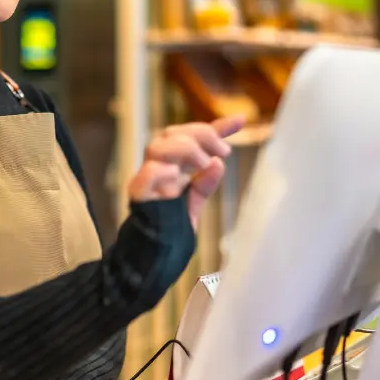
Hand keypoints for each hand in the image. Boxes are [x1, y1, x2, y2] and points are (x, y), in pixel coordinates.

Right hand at [127, 115, 244, 228]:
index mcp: (174, 167)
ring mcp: (148, 180)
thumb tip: (219, 163)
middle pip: (171, 134)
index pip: (192, 139)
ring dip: (184, 148)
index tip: (241, 120)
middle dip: (200, 134)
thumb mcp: (194, 205)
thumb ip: (205, 185)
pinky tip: (179, 175)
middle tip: (223, 150)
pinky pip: (147, 174)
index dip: (216, 127)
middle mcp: (159, 168)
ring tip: (203, 162)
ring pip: (156, 147)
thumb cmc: (169, 230)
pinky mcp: (139, 195)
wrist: (151, 258)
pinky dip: (164, 170)